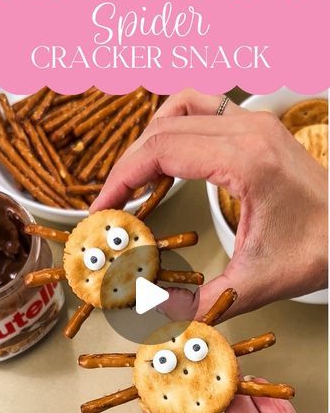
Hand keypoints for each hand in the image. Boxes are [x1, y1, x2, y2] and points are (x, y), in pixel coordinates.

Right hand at [90, 90, 327, 320]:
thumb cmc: (316, 250)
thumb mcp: (253, 285)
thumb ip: (197, 303)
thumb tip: (151, 306)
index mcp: (245, 160)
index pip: (161, 152)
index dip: (122, 179)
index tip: (103, 207)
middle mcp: (249, 129)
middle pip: (162, 130)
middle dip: (129, 167)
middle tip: (113, 204)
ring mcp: (255, 121)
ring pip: (179, 109)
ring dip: (150, 141)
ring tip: (136, 180)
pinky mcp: (258, 126)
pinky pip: (202, 106)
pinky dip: (175, 126)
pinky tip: (169, 155)